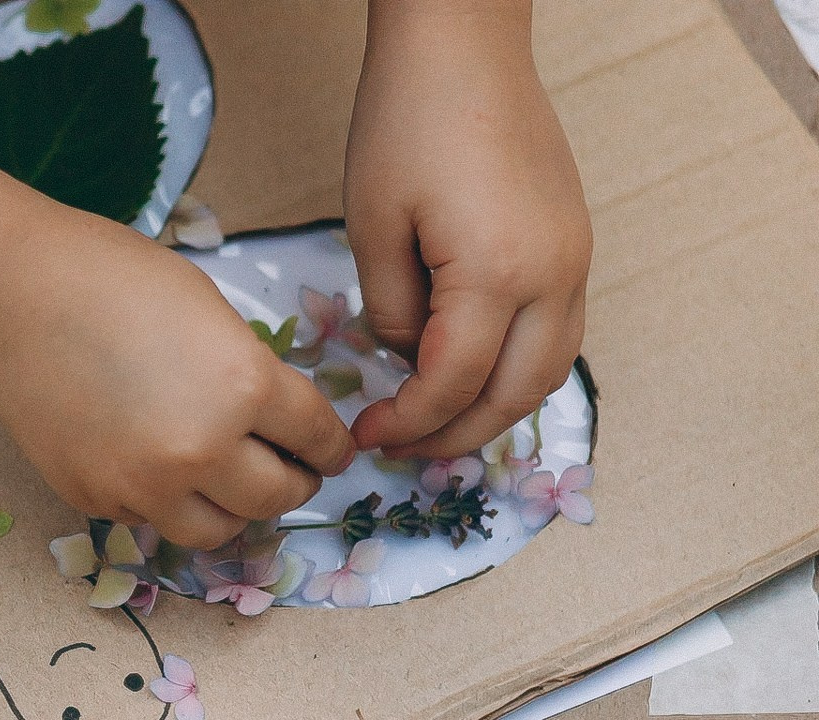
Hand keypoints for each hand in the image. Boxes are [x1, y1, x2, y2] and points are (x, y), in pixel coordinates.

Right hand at [0, 205, 356, 549]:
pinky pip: (149, 518)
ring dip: (232, 510)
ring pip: (215, 531)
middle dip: (293, 484)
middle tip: (291, 473)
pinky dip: (163, 501)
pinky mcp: (94, 497)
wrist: (12, 296)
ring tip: (226, 485)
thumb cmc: (112, 280)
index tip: (331, 453)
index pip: (317, 440)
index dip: (332, 447)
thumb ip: (248, 373)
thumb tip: (269, 424)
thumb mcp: (211, 314)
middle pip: (275, 498)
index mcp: (243, 388)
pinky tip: (153, 463)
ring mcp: (142, 484)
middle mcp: (199, 449)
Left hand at [345, 0, 589, 458]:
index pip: (453, 384)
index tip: (367, 434)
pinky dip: (517, 369)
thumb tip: (412, 356)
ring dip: (494, 410)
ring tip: (435, 426)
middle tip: (402, 449)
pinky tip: (470, 376)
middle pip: (514, 394)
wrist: (465, 47)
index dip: (408, 422)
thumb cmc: (406, 124)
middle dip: (455, 435)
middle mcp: (554, 275)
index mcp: (498, 273)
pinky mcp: (575, 243)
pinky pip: (558, 332)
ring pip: (548, 370)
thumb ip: (393, 310)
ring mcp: (575, 259)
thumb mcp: (373, 228)